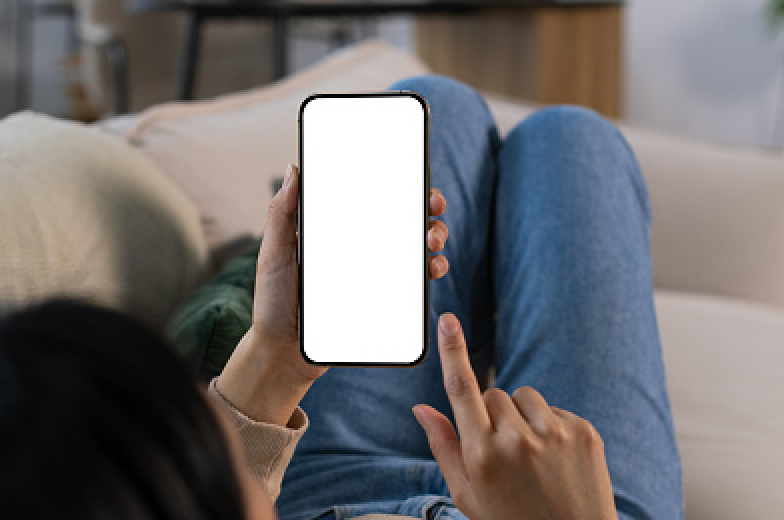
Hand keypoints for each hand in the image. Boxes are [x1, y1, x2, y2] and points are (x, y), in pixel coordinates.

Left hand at [218, 164, 449, 425]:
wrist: (284, 353)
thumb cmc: (273, 303)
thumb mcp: (273, 254)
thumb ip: (281, 214)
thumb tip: (295, 171)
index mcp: (337, 231)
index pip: (372, 198)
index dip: (397, 183)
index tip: (415, 176)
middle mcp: (359, 248)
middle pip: (402, 219)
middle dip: (427, 206)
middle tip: (434, 205)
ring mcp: (373, 273)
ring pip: (414, 247)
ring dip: (435, 236)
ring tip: (432, 242)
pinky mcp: (382, 298)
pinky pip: (413, 282)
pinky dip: (429, 271)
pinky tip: (431, 270)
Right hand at [413, 314, 617, 519]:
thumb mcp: (467, 494)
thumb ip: (443, 447)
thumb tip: (422, 408)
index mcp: (484, 455)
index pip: (463, 390)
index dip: (453, 352)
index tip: (449, 321)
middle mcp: (519, 440)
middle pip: (493, 395)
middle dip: (491, 415)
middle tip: (502, 454)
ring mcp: (556, 434)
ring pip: (524, 396)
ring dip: (521, 416)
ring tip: (529, 455)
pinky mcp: (584, 432)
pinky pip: (554, 409)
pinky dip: (549, 427)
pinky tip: (554, 460)